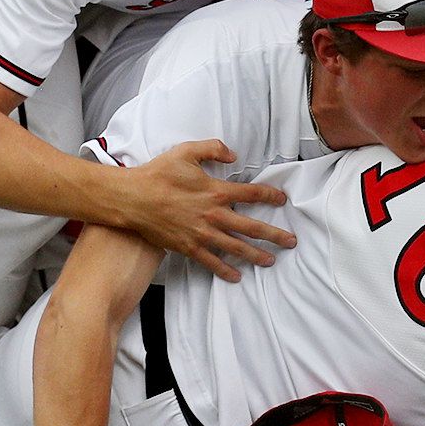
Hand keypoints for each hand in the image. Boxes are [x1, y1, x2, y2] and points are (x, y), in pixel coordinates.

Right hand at [105, 139, 295, 279]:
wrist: (133, 199)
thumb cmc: (158, 174)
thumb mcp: (187, 151)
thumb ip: (213, 148)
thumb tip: (233, 155)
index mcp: (216, 191)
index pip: (252, 193)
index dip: (270, 195)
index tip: (282, 199)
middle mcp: (214, 215)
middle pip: (252, 226)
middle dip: (274, 235)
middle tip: (291, 241)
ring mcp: (202, 234)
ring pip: (236, 247)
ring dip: (256, 255)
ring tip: (271, 260)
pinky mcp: (188, 247)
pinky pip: (211, 261)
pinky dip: (225, 270)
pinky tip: (237, 276)